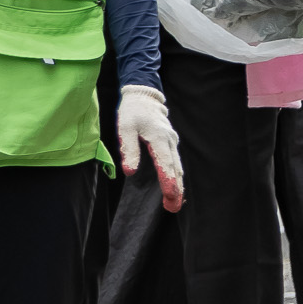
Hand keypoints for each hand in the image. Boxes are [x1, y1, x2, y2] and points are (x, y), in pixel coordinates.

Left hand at [116, 84, 184, 212]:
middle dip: (176, 188)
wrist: (143, 96)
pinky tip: (175, 187)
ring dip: (177, 185)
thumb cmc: (132, 112)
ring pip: (177, 167)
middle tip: (173, 207)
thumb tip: (130, 171)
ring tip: (174, 203)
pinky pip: (175, 162)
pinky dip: (176, 176)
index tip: (171, 194)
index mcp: (158, 137)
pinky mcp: (170, 143)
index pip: (164, 162)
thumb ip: (129, 149)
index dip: (167, 179)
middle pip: (175, 169)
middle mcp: (169, 141)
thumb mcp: (125, 128)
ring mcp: (171, 142)